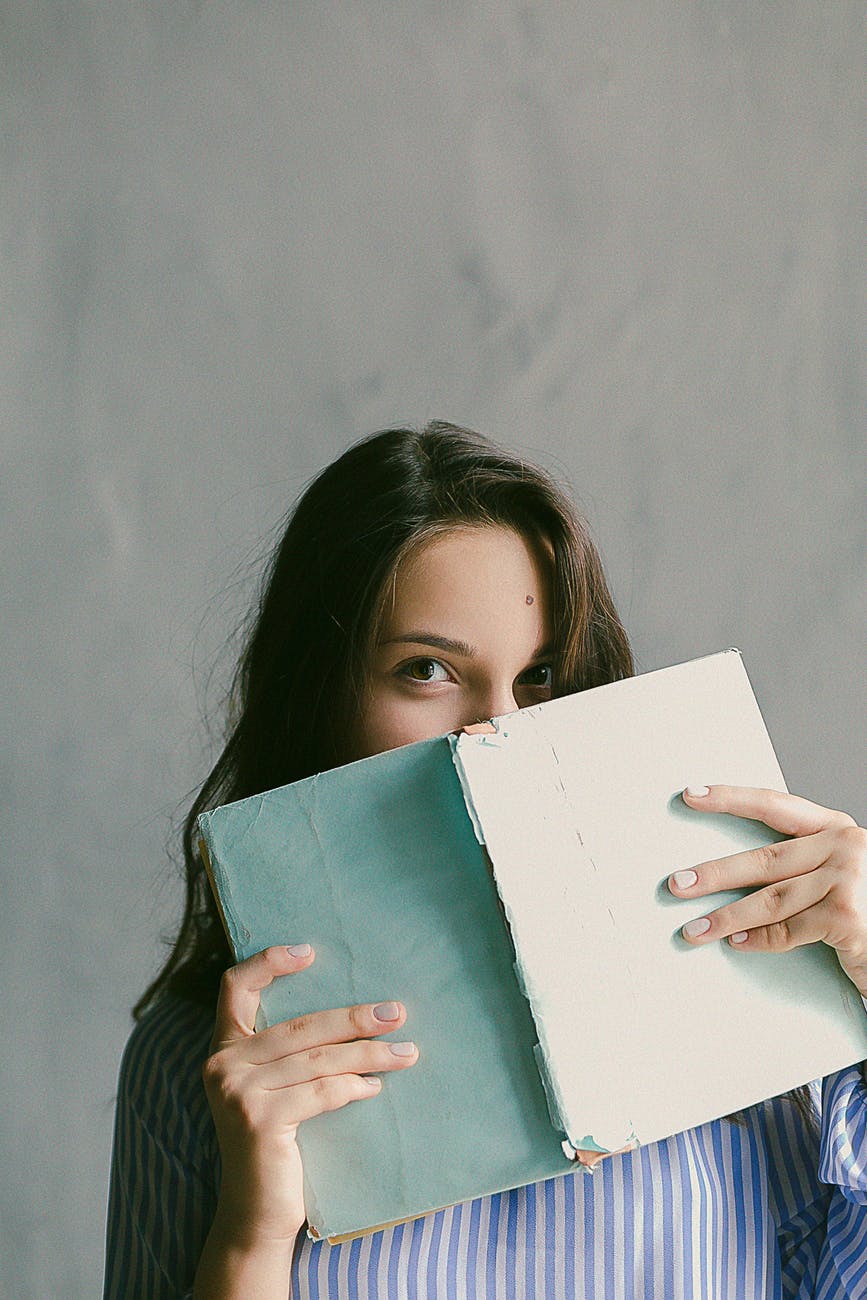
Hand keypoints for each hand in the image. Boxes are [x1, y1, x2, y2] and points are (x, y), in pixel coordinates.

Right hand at [202, 945, 418, 1245]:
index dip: (269, 962)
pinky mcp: (258, 1119)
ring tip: (406, 1052)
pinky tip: (374, 1087)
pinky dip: (354, 1087)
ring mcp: (237, 1092)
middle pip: (300, 1025)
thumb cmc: (274, 1144)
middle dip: (355, 1018)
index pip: (235, 988)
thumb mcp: (271, 1089)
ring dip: (369, 1054)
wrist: (255, 1215)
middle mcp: (222, 1064)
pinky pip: (321, 1092)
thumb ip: (287, 1054)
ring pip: (319, 1059)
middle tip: (398, 1012)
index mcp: (223, 1049)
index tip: (309, 952)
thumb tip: (356, 1014)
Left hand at [669, 786, 866, 997]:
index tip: (691, 796)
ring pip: (770, 899)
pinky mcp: (847, 916)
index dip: (730, 799)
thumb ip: (801, 864)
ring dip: (726, 917)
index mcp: (837, 828)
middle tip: (678, 884)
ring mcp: (848, 879)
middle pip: (765, 859)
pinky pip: (789, 931)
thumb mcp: (838, 873)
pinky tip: (737, 944)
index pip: (774, 805)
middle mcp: (845, 846)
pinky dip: (759, 940)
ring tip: (694, 929)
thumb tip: (734, 871)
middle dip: (715, 874)